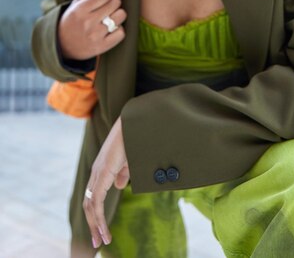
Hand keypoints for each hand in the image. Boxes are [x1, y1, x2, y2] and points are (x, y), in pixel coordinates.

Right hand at [58, 0, 126, 59]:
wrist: (62, 47)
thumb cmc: (71, 22)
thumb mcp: (74, 5)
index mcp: (80, 9)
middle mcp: (88, 22)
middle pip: (115, 3)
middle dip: (115, 1)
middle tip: (110, 4)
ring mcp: (95, 35)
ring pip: (120, 16)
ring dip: (118, 14)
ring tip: (111, 16)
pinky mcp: (102, 47)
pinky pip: (121, 33)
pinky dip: (119, 29)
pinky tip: (112, 28)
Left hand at [83, 117, 129, 248]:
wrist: (132, 124)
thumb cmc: (132, 139)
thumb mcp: (129, 161)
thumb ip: (123, 173)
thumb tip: (118, 186)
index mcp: (101, 170)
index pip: (93, 197)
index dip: (95, 215)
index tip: (101, 232)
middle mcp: (95, 173)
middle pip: (88, 205)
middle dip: (93, 226)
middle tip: (98, 243)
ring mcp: (97, 173)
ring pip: (90, 206)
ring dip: (95, 226)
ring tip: (101, 240)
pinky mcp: (102, 173)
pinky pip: (96, 200)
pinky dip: (99, 218)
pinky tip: (105, 230)